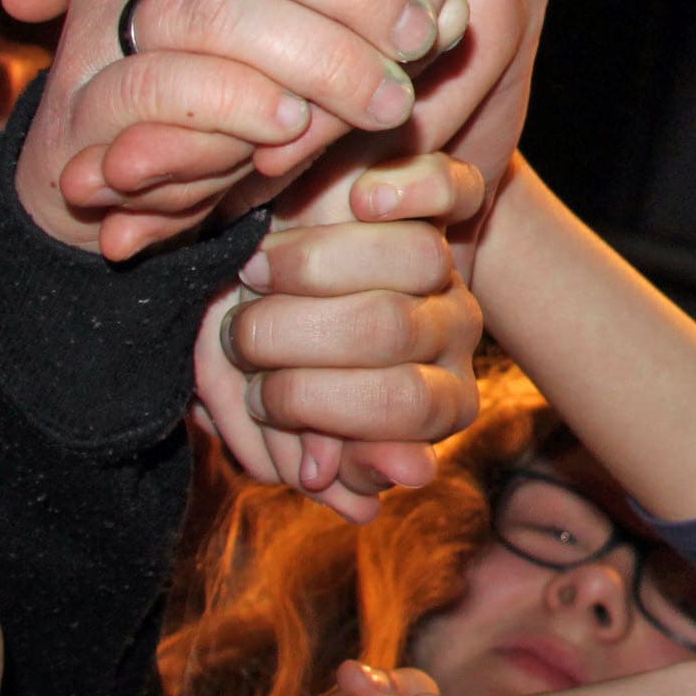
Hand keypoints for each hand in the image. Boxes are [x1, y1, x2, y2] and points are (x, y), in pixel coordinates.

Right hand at [6, 0, 451, 259]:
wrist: (125, 190)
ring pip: (214, 8)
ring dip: (319, 56)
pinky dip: (239, 103)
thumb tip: (456, 12)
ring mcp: (103, 20)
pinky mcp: (88, 99)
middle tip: (416, 37)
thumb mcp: (321, 45)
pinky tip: (294, 125)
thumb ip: (374, 13)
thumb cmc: (243, 98)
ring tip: (387, 100)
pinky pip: (163, 84)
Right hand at [197, 150, 487, 509]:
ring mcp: (454, 261)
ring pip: (417, 257)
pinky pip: (453, 188)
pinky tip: (366, 201)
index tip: (263, 393)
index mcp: (431, 395)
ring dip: (316, 262)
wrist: (280, 242)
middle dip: (294, 334)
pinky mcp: (454, 189)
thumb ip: (310, 453)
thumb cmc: (265, 342)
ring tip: (258, 268)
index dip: (324, 406)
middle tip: (241, 332)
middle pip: (390, 327)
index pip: (406, 406)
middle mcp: (453, 332)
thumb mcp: (271, 402)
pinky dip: (409, 191)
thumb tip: (364, 507)